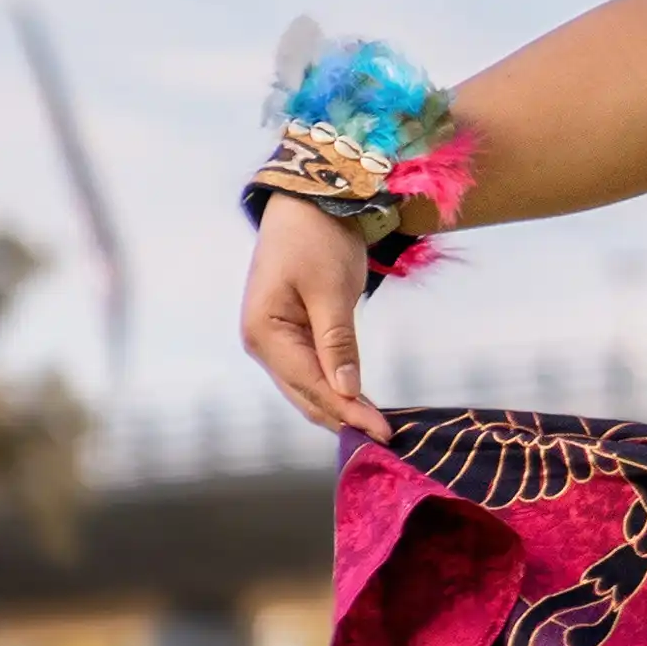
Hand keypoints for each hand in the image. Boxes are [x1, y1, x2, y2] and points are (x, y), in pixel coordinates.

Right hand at [240, 195, 395, 438]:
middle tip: (386, 440)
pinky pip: (312, 371)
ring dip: (339, 408)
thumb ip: (337, 342)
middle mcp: (261, 342)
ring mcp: (272, 340)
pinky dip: (335, 388)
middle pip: (305, 393)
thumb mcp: (331, 291)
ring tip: (376, 430)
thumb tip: (345, 391)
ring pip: (307, 387)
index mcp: (264, 332)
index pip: (310, 385)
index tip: (382, 432)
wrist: (307, 205)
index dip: (346, 411)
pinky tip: (359, 404)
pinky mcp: (289, 335)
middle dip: (344, 417)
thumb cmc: (318, 240)